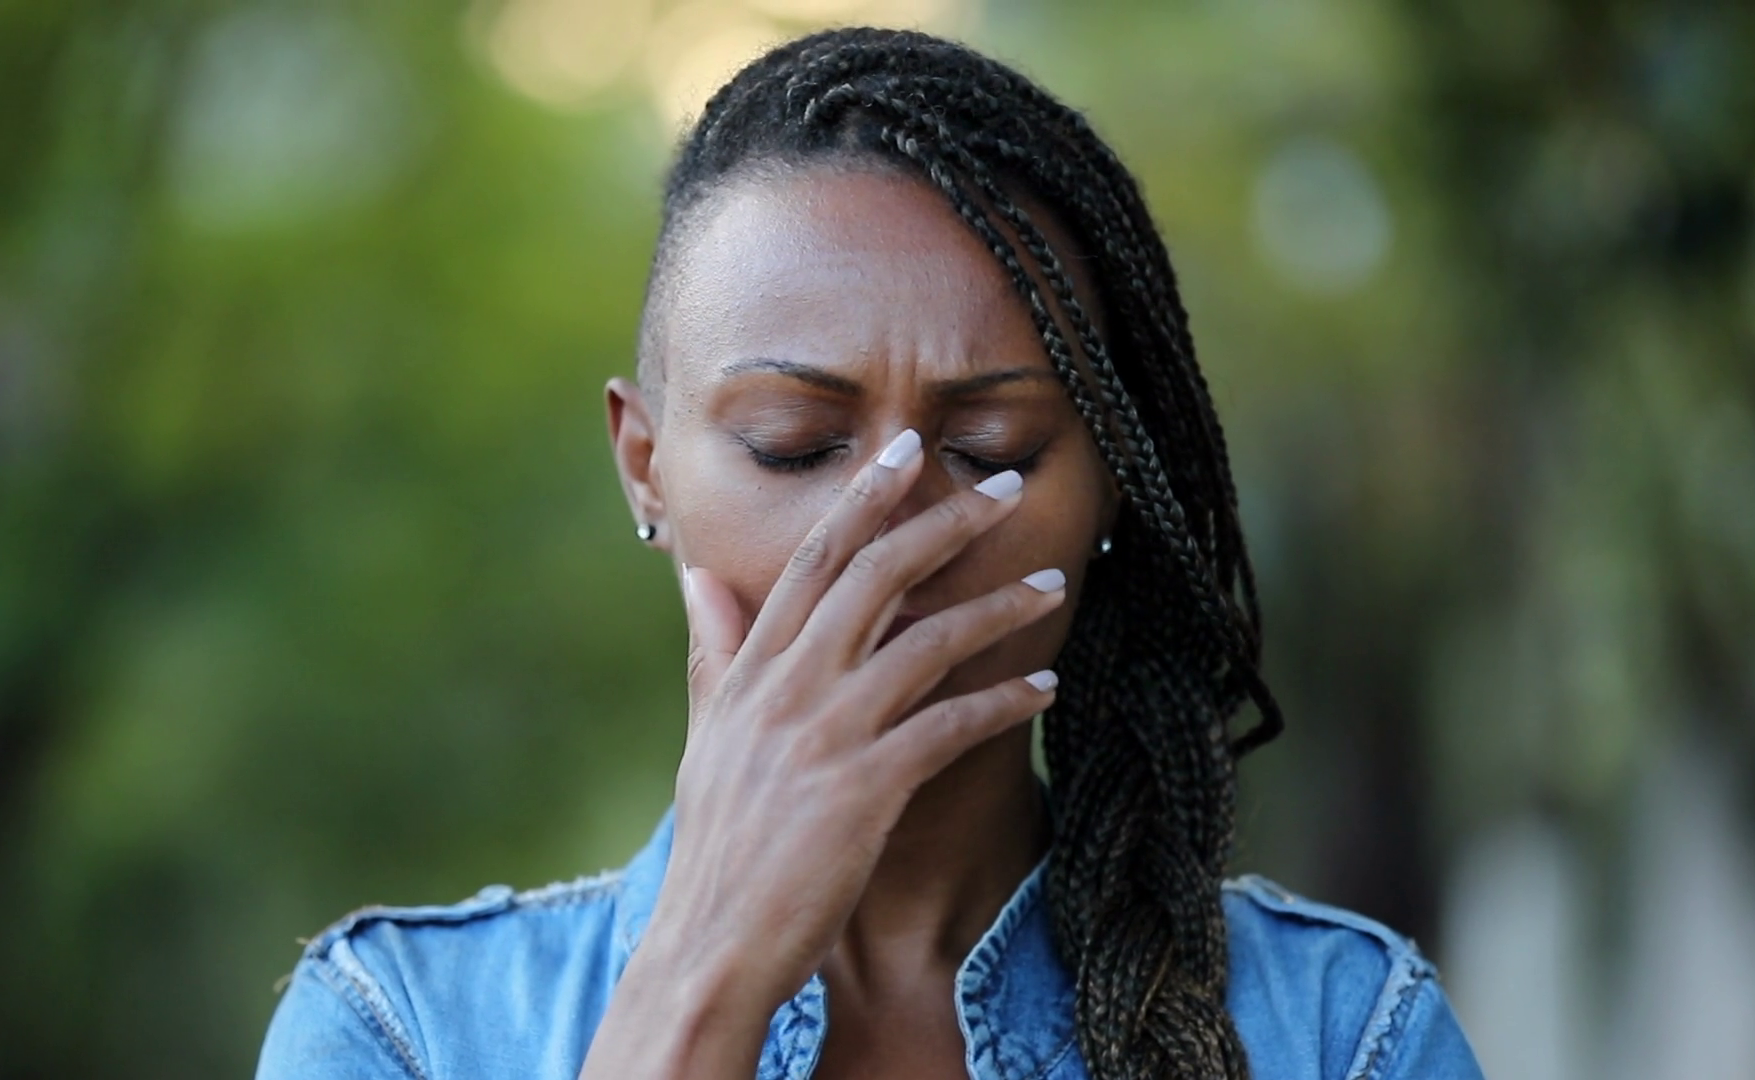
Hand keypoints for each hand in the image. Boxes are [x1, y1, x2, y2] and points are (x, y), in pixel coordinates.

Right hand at [673, 426, 1061, 973]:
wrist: (711, 946)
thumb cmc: (718, 848)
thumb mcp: (707, 737)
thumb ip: (715, 653)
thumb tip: (701, 578)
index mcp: (750, 672)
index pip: (809, 562)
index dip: (860, 500)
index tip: (904, 449)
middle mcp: (787, 691)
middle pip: (873, 578)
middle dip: (941, 523)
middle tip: (1001, 488)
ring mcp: (826, 737)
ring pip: (925, 643)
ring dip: (996, 608)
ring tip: (1052, 584)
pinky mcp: (865, 790)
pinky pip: (949, 726)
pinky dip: (1002, 702)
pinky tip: (1044, 687)